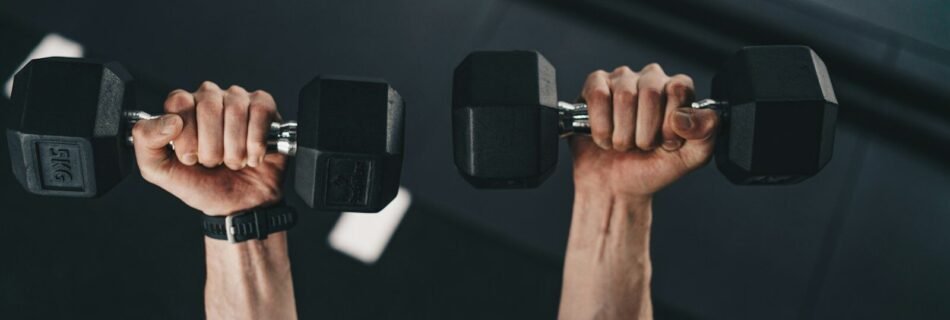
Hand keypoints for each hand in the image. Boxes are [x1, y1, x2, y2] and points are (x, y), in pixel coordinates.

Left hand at [131, 82, 285, 214]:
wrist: (240, 205)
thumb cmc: (203, 185)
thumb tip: (169, 120)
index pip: (179, 101)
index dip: (186, 135)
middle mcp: (210, 98)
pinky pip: (260, 113)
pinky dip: (256, 143)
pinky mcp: (265, 108)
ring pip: (235, 110)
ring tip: (233, 161)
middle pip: (208, 106)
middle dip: (211, 146)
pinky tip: (253, 156)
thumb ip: (147, 142)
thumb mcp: (161, 170)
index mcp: (182, 108)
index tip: (190, 157)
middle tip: (213, 162)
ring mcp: (239, 101)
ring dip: (235, 149)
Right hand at [559, 64, 718, 318]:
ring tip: (621, 146)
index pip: (678, 82)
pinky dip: (598, 119)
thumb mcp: (689, 161)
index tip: (667, 141)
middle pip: (649, 83)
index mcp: (674, 95)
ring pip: (621, 87)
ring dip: (621, 126)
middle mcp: (647, 85)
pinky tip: (601, 137)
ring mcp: (618, 88)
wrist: (612, 194)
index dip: (671, 114)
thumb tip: (701, 116)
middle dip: (645, 126)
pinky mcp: (589, 95)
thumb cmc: (650, 178)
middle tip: (641, 149)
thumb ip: (707, 137)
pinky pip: (593, 88)